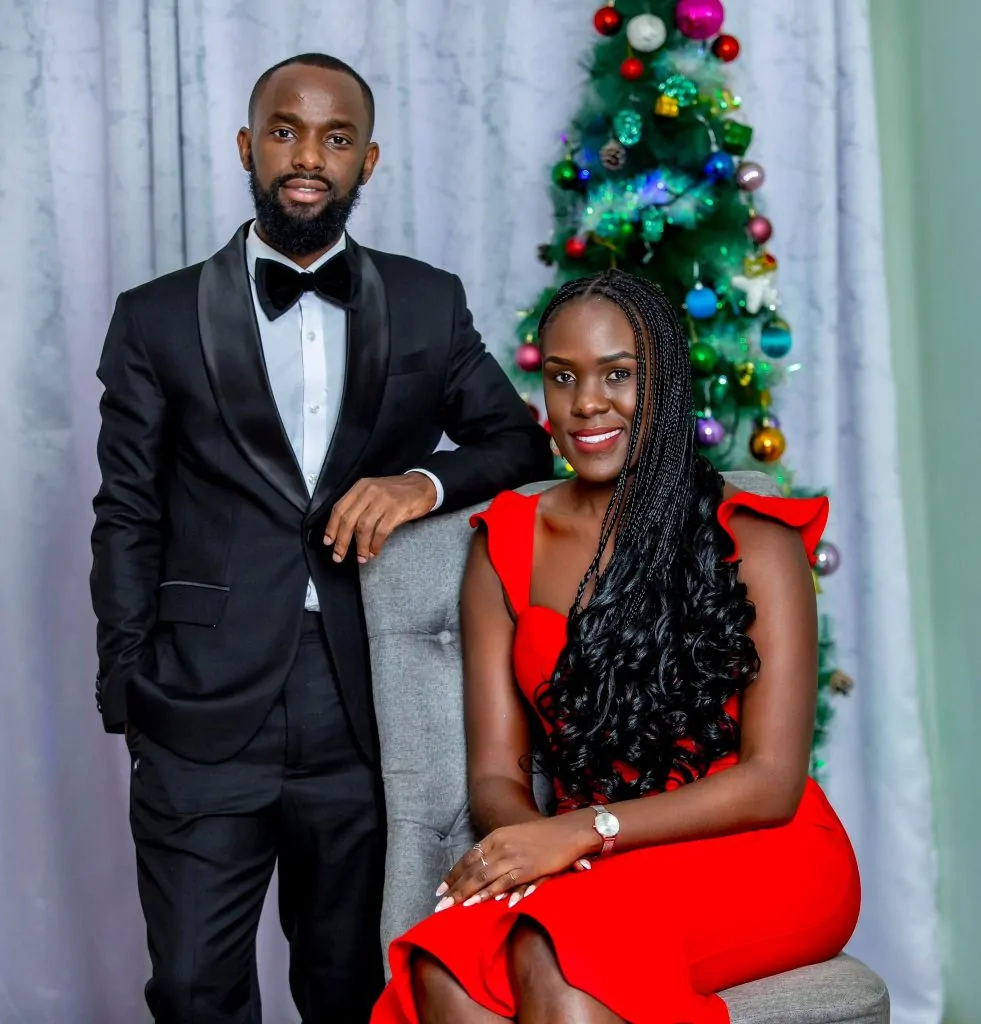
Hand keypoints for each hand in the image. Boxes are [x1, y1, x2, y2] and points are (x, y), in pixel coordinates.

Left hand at [324, 474, 436, 563]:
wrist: (423, 486)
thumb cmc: (398, 492)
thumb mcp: (374, 491)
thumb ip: (359, 505)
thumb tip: (344, 530)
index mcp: (361, 487)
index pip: (339, 508)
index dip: (332, 527)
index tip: (328, 542)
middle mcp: (370, 492)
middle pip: (349, 520)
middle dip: (342, 541)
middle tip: (339, 556)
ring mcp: (383, 500)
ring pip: (364, 527)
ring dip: (361, 546)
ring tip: (361, 557)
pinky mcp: (396, 510)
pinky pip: (381, 531)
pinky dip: (375, 544)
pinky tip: (375, 550)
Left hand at [434, 814, 596, 911]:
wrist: (568, 831)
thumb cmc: (543, 836)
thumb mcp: (515, 837)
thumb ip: (499, 851)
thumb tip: (482, 868)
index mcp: (496, 837)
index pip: (468, 857)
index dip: (454, 874)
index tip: (440, 888)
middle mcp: (501, 846)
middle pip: (472, 870)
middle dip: (455, 889)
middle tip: (439, 905)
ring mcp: (514, 857)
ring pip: (485, 878)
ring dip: (468, 894)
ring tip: (454, 908)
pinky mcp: (528, 868)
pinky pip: (506, 883)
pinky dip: (493, 894)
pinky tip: (482, 904)